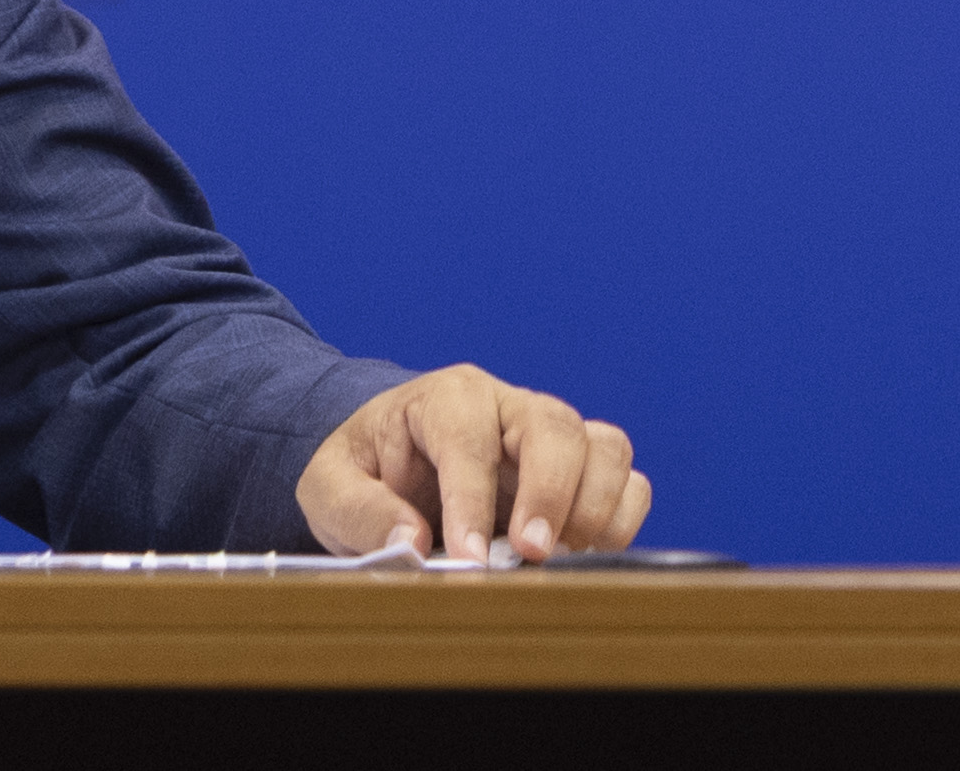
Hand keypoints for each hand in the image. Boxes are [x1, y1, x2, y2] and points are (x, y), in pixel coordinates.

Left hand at [299, 365, 647, 562]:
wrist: (393, 457)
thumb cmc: (367, 465)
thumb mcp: (331, 484)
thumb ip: (360, 511)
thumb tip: (409, 541)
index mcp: (447, 399)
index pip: (469, 439)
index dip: (471, 501)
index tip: (469, 560)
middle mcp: (510, 407)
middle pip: (555, 427)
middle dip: (551, 493)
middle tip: (532, 555)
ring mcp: (552, 438)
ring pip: (605, 447)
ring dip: (596, 505)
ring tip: (565, 556)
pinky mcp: (580, 471)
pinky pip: (628, 480)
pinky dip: (621, 517)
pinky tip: (588, 553)